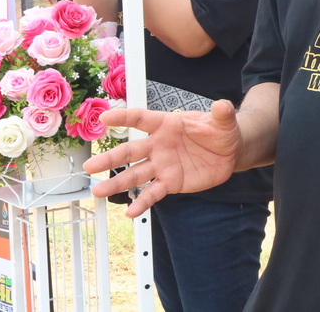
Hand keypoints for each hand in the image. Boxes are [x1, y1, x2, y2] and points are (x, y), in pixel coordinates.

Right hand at [84, 100, 242, 216]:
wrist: (229, 153)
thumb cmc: (221, 131)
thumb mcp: (224, 121)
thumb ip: (222, 113)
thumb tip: (223, 106)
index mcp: (168, 124)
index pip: (142, 119)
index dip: (124, 117)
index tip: (104, 119)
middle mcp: (159, 145)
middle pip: (130, 151)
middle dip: (110, 158)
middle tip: (90, 166)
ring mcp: (162, 164)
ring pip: (135, 174)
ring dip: (116, 183)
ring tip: (98, 192)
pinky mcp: (170, 182)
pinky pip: (153, 193)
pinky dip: (141, 202)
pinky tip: (130, 212)